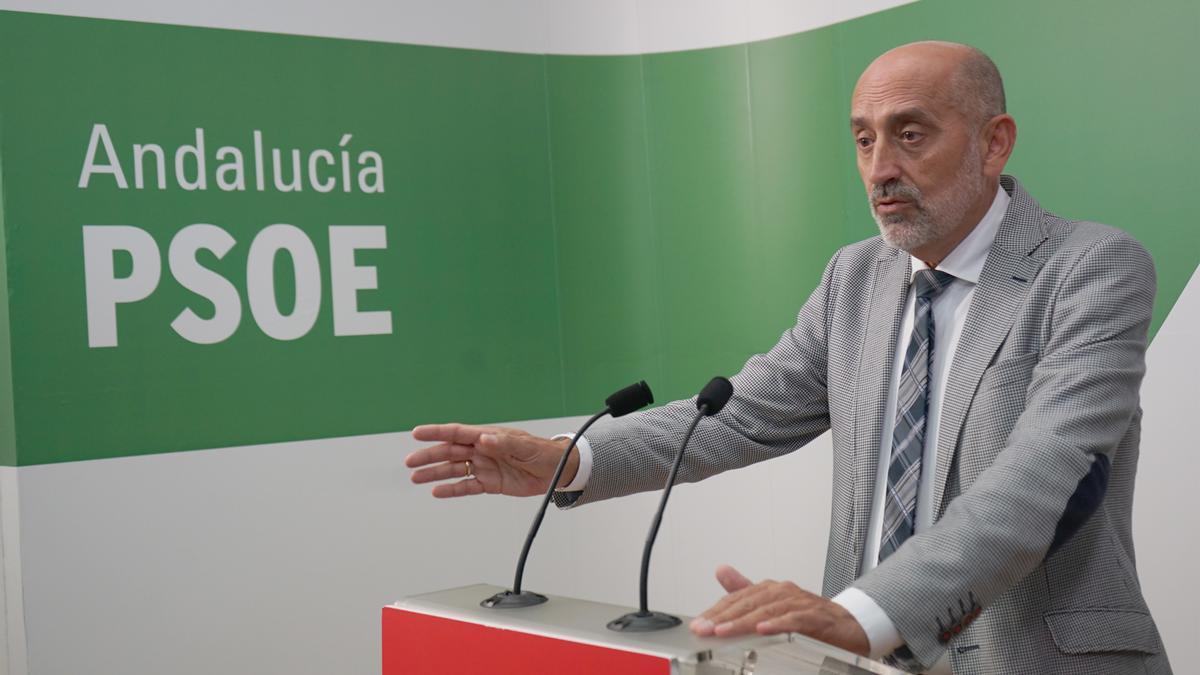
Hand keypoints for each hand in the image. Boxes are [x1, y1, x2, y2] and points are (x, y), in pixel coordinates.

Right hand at [406, 423, 575, 497]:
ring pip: (454, 470)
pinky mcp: (490, 483)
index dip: (436, 432)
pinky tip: (436, 492)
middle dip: (429, 456)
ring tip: (416, 478)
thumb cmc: (542, 452)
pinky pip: (466, 486)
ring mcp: (484, 467)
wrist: (557, 471)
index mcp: (488, 437)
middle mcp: (482, 450)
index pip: (457, 433)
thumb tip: (484, 439)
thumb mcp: (525, 446)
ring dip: (434, 473)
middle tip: (410, 463)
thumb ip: (503, 443)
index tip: (417, 433)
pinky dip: (452, 490)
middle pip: (450, 452)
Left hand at [689, 565, 868, 656]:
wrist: (848, 626)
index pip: (737, 599)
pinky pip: (795, 620)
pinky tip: (763, 630)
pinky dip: (779, 625)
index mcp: (770, 590)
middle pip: (749, 603)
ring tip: (724, 630)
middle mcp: (783, 592)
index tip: (699, 624)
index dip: (717, 611)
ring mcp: (800, 603)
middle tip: (705, 628)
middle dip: (724, 616)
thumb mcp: (772, 603)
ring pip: (768, 611)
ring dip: (744, 621)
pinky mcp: (816, 618)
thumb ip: (746, 589)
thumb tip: (721, 570)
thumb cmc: (808, 616)